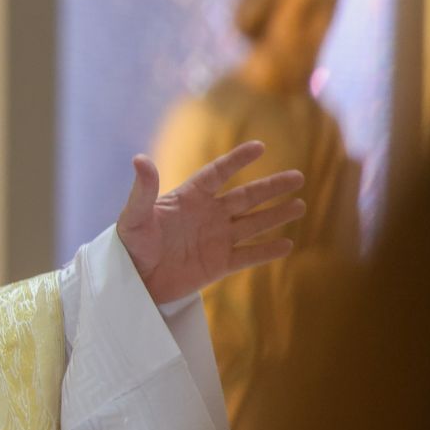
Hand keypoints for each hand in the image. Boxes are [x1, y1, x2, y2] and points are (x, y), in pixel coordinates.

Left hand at [115, 141, 307, 305]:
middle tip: (298, 177)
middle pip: (245, 197)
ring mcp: (215, 240)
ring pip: (252, 224)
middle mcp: (207, 215)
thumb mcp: (134, 218)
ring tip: (300, 206)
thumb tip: (140, 159)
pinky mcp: (218, 264)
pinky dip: (267, 251)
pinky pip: (248, 256)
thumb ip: (142, 191)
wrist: (132, 282)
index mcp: (189, 199)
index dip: (237, 160)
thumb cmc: (129, 246)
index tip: (260, 147)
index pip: (217, 174)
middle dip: (271, 187)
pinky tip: (287, 244)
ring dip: (276, 215)